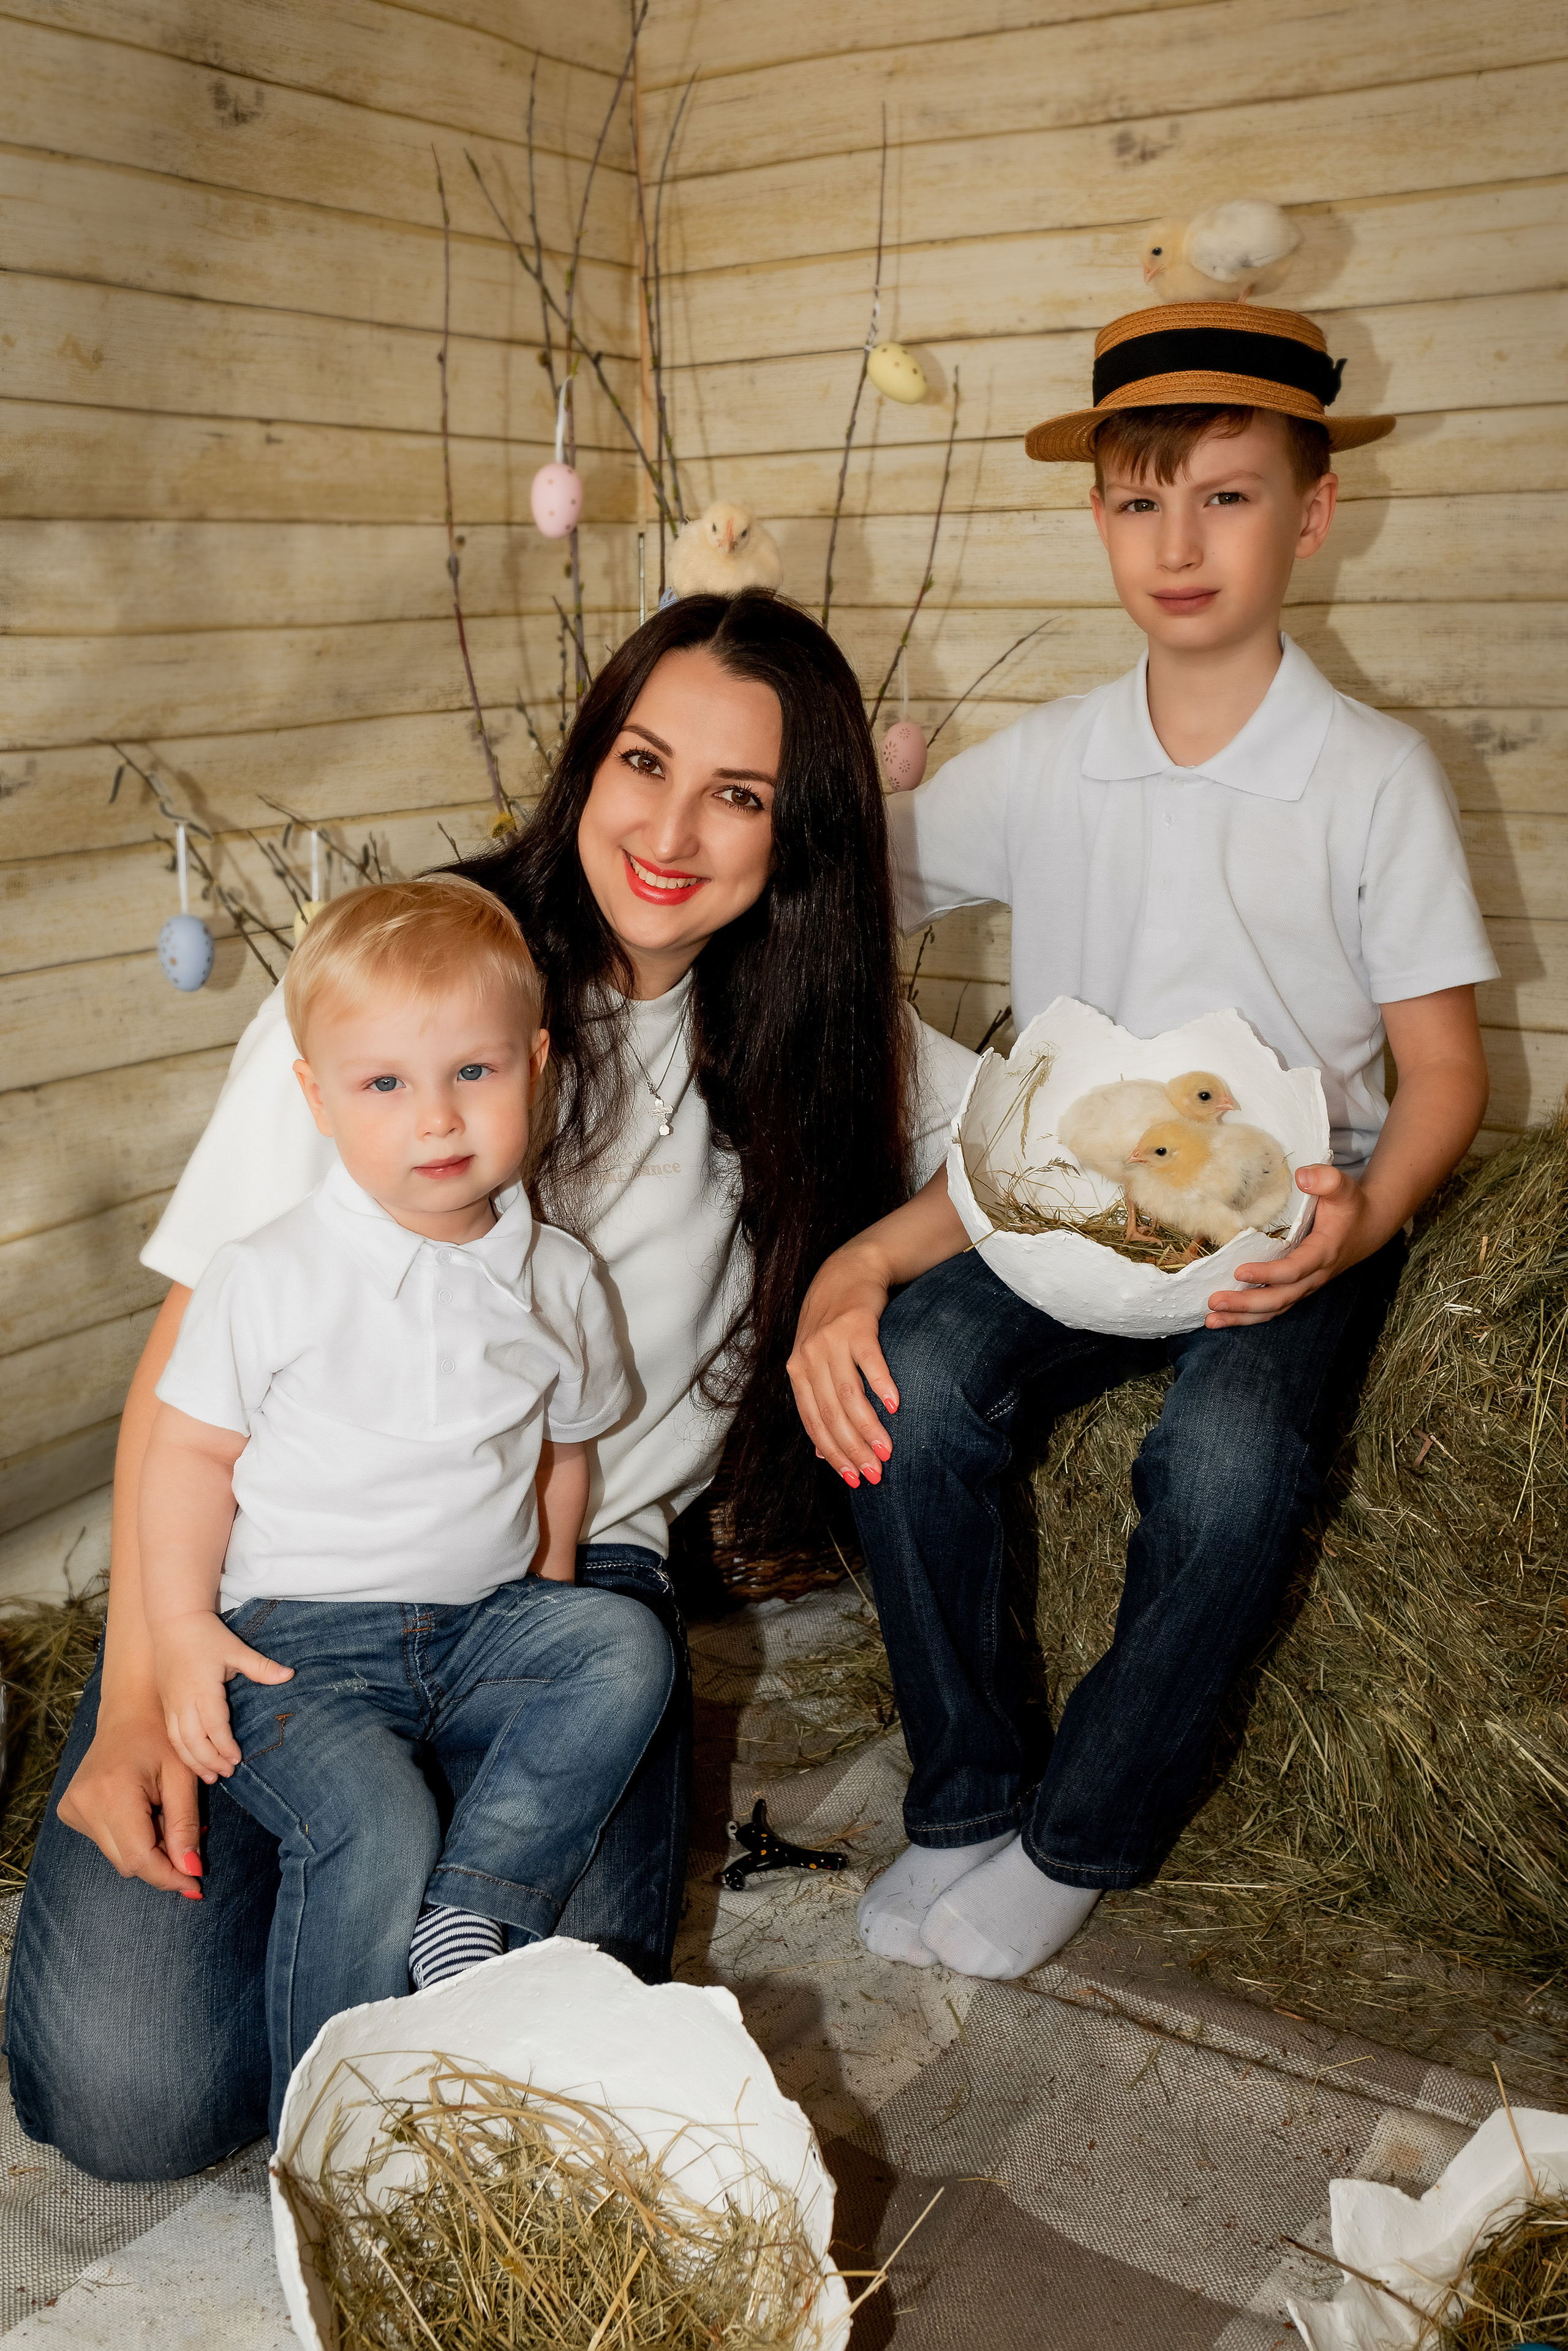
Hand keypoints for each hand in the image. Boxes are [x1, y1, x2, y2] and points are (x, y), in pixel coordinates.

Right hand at [57, 1697, 207, 1898]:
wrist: (129, 1710)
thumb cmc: (163, 1736)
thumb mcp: (184, 1777)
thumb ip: (186, 1826)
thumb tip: (191, 1873)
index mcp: (112, 1793)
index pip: (139, 1858)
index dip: (169, 1876)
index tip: (196, 1884)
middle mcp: (83, 1804)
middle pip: (128, 1862)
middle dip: (163, 1861)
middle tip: (189, 1841)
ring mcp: (71, 1808)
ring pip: (118, 1855)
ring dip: (148, 1848)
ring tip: (164, 1814)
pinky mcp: (69, 1811)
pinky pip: (107, 1842)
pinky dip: (131, 1837)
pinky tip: (144, 1810)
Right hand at [151, 1613, 293, 1782]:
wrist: (173, 1622)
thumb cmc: (206, 1635)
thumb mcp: (235, 1649)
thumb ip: (261, 1667)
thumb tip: (290, 1675)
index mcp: (202, 1688)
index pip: (213, 1724)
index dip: (224, 1745)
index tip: (237, 1759)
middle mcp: (183, 1700)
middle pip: (193, 1740)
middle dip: (210, 1760)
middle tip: (227, 1773)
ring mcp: (171, 1703)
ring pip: (179, 1741)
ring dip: (194, 1761)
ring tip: (211, 1776)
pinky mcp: (166, 1703)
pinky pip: (172, 1734)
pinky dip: (183, 1751)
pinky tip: (194, 1761)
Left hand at [786, 1243, 898, 1489]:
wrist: (848, 1270)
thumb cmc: (834, 1323)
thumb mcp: (816, 1360)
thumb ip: (817, 1402)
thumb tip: (820, 1455)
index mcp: (797, 1371)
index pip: (813, 1423)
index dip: (833, 1454)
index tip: (853, 1479)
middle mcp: (809, 1357)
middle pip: (831, 1414)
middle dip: (852, 1449)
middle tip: (875, 1474)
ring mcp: (831, 1340)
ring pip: (848, 1394)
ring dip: (868, 1427)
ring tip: (886, 1450)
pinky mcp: (856, 1324)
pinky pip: (869, 1361)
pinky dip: (882, 1384)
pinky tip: (895, 1405)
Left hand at [1204, 1163, 1387, 1327]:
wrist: (1367, 1227)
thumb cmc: (1350, 1206)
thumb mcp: (1344, 1188)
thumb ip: (1326, 1179)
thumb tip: (1302, 1177)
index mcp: (1323, 1252)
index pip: (1295, 1269)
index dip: (1268, 1273)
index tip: (1240, 1271)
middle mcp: (1314, 1276)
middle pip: (1280, 1298)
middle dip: (1246, 1303)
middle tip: (1214, 1301)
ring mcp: (1305, 1286)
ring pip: (1275, 1309)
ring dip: (1243, 1317)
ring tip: (1211, 1320)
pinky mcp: (1297, 1288)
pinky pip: (1273, 1308)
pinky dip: (1248, 1316)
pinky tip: (1223, 1318)